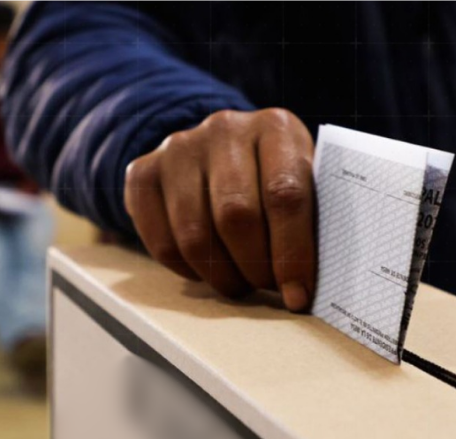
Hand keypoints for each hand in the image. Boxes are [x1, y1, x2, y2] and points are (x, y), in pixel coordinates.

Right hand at [124, 108, 315, 311]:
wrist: (220, 150)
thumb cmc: (274, 178)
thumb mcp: (305, 183)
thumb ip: (312, 222)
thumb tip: (308, 288)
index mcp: (275, 127)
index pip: (285, 194)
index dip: (292, 254)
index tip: (297, 295)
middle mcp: (225, 129)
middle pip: (236, 215)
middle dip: (255, 267)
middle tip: (266, 287)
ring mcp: (179, 148)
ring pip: (195, 235)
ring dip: (221, 276)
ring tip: (239, 283)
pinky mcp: (144, 172)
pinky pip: (161, 242)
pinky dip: (186, 270)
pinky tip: (206, 270)